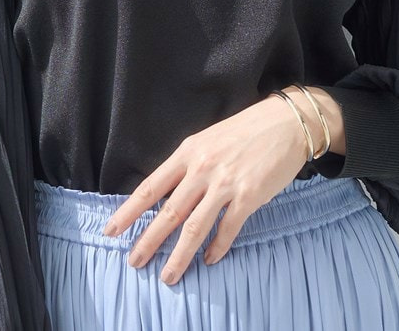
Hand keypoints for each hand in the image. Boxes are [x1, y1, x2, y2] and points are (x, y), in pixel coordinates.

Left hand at [102, 90, 338, 285]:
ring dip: (180, 256)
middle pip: (169, 212)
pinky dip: (217, 248)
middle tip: (133, 262)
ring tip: (168, 276)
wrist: (287, 123)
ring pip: (195, 227)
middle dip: (148, 241)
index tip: (111, 229)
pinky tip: (209, 260)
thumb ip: (189, 165)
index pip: (151, 186)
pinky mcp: (249, 196)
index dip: (129, 211)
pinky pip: (227, 229)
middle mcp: (203, 168)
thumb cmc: (246, 130)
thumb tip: (169, 195)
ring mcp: (226, 183)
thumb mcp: (209, 140)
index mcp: (189, 152)